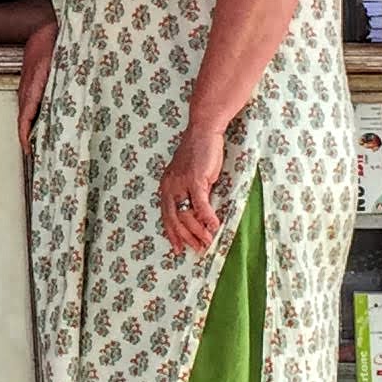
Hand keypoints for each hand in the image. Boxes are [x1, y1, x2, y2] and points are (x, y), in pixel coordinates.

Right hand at [18, 20, 57, 151]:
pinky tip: (41, 119)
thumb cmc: (55, 42)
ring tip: (36, 142)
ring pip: (26, 109)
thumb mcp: (60, 64)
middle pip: (23, 117)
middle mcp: (27, 87)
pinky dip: (32, 114)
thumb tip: (66, 103)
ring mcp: (27, 83)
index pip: (25, 116)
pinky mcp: (31, 79)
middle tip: (35, 154)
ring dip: (29, 126)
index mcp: (33, 86)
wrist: (44, 25)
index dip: (25, 135)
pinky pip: (29, 101)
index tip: (28, 150)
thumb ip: (61, 84)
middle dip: (27, 136)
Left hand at [159, 121, 225, 253]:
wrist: (203, 132)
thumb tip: (199, 218)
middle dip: (186, 237)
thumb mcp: (190, 178)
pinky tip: (215, 226)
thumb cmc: (198, 154)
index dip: (172, 234)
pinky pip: (200, 204)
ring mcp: (181, 183)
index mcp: (166, 186)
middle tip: (197, 250)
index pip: (166, 215)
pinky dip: (207, 217)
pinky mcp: (195, 179)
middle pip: (175, 219)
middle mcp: (170, 186)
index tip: (178, 249)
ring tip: (208, 242)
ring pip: (187, 215)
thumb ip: (190, 195)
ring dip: (198, 231)